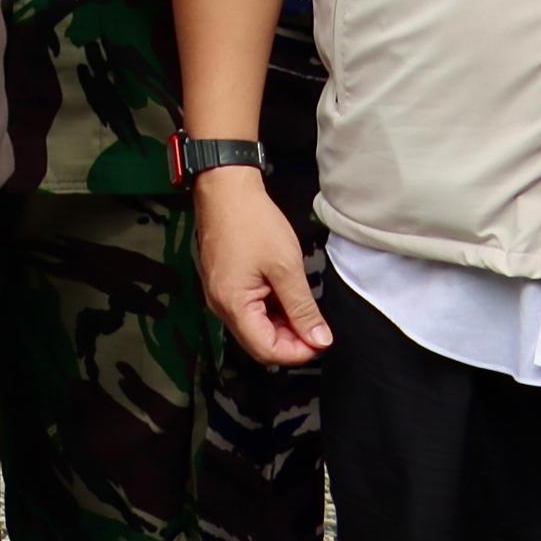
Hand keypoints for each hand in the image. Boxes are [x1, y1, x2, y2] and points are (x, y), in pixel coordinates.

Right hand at [192, 165, 331, 366]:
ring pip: (254, 327)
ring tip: (302, 304)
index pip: (267, 350)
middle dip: (291, 340)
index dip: (298, 352)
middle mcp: (220, 305)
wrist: (225, 188)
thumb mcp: (286, 267)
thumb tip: (319, 340)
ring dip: (281, 324)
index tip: (321, 338)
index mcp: (233, 304)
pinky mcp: (222, 284)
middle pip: (259, 343)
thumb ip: (303, 308)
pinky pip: (247, 310)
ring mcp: (219, 294)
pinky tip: (284, 293)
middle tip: (316, 324)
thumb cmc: (252, 222)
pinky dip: (269, 309)